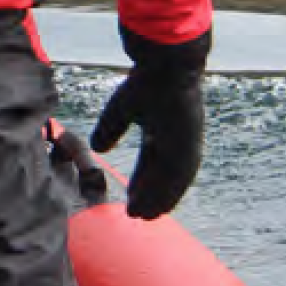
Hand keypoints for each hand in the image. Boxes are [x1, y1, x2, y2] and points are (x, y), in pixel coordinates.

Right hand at [90, 25, 210, 219]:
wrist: (167, 67)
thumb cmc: (146, 81)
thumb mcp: (121, 110)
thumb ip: (110, 130)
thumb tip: (96, 149)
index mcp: (165, 129)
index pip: (155, 161)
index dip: (143, 180)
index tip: (132, 196)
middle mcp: (179, 141)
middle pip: (166, 176)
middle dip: (152, 195)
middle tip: (138, 214)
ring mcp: (186, 146)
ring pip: (173, 183)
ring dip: (159, 201)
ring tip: (143, 217)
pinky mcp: (188, 149)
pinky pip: (177, 181)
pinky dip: (165, 196)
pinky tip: (153, 208)